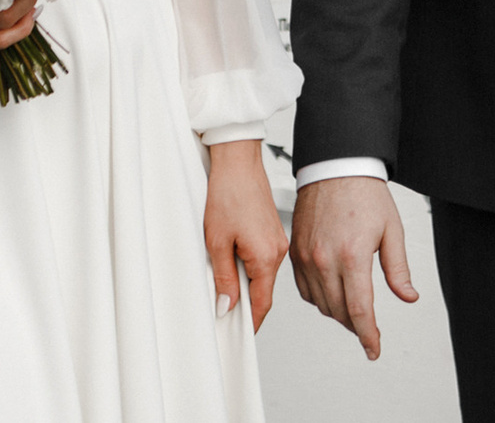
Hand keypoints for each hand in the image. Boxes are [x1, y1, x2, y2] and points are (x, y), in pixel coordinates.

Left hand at [204, 140, 286, 329]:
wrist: (237, 162)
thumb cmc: (228, 193)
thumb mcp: (217, 241)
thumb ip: (224, 277)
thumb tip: (226, 304)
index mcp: (267, 257)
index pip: (261, 303)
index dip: (249, 322)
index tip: (238, 334)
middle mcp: (277, 251)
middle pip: (262, 290)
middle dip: (244, 303)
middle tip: (222, 309)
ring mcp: (277, 240)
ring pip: (261, 274)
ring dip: (244, 281)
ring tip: (221, 274)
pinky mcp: (272, 232)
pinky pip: (262, 259)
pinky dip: (247, 265)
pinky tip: (230, 256)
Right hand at [290, 175, 416, 359]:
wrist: (335, 167)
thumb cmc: (364, 193)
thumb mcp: (392, 230)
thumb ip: (398, 269)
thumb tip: (407, 296)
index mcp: (352, 255)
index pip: (360, 310)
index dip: (368, 336)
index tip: (374, 348)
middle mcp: (325, 259)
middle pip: (339, 312)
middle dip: (356, 327)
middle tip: (369, 331)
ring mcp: (307, 257)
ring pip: (321, 304)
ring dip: (338, 314)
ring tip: (353, 313)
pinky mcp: (295, 253)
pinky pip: (304, 290)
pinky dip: (319, 299)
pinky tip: (332, 295)